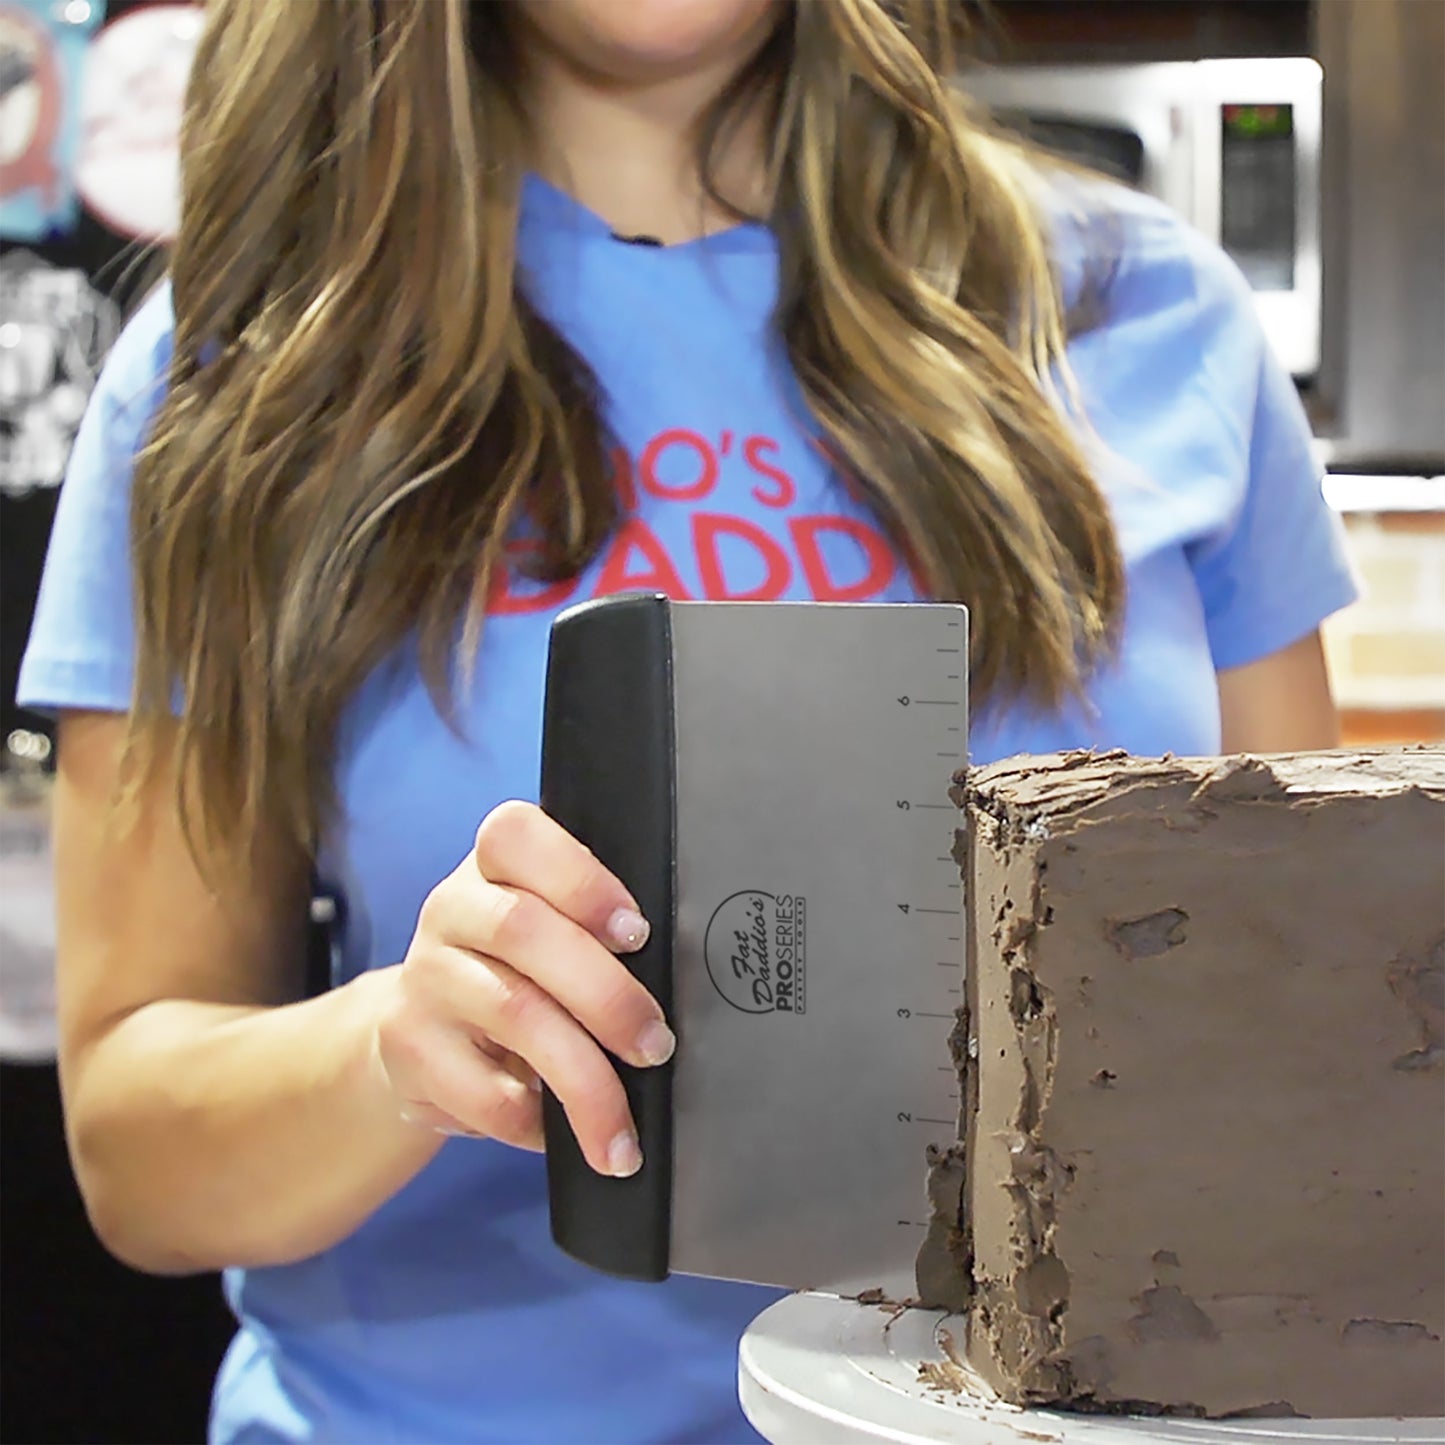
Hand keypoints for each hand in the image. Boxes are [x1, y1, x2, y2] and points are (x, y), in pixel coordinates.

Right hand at [373, 801, 673, 1177]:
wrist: (417, 1033)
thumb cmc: (518, 973)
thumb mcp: (553, 932)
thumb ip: (599, 932)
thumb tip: (681, 979)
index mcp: (495, 863)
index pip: (517, 835)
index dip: (581, 880)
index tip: (637, 934)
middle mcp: (451, 908)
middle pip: (524, 932)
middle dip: (605, 994)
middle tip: (656, 1044)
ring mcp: (425, 976)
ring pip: (512, 1013)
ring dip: (584, 1077)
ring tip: (624, 1127)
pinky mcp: (408, 1047)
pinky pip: (482, 1089)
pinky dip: (534, 1120)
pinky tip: (562, 1133)